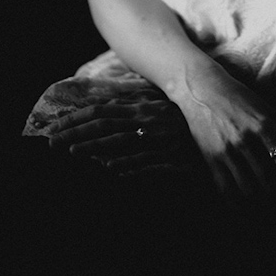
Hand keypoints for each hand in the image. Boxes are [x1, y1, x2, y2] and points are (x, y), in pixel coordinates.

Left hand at [46, 93, 193, 176]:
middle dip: (77, 131)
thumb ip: (135, 112)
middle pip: (106, 123)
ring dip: (96, 147)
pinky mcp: (175, 158)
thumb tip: (107, 112)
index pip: (103, 109)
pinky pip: (149, 161)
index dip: (77, 117)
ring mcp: (162, 138)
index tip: (56, 125)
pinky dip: (130, 164)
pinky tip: (113, 168)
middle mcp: (149, 119)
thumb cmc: (188, 126)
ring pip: (122, 141)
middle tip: (52, 141)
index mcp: (144, 107)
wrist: (223, 136)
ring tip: (73, 153)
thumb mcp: (161, 113)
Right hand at [174, 61, 275, 210]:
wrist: (202, 88)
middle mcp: (246, 139)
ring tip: (267, 206)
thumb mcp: (266, 108)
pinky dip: (238, 204)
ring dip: (260, 202)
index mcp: (265, 124)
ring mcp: (226, 150)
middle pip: (269, 183)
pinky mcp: (211, 158)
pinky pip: (227, 191)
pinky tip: (245, 207)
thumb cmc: (240, 98)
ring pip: (249, 190)